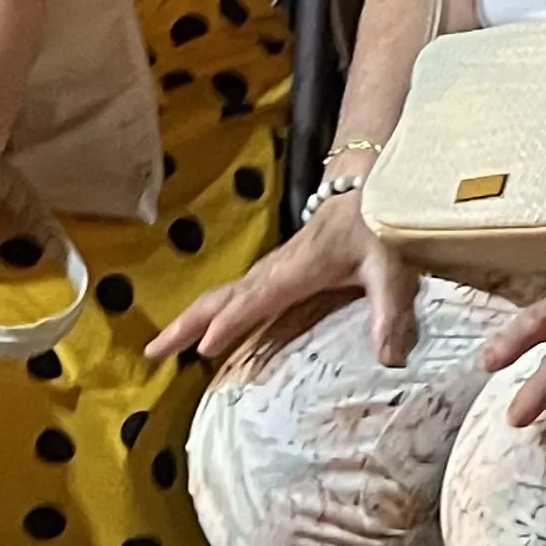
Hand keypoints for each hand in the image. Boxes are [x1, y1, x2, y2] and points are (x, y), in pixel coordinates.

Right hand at [139, 190, 397, 370]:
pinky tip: (205, 336)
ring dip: (191, 319)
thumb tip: (388, 361)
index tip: (204, 348)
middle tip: (152, 351)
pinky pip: (237, 296)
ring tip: (160, 348)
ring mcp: (274, 270)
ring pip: (223, 295)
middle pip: (222, 296)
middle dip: (186, 323)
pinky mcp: (278, 273)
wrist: (372, 185)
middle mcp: (276, 270)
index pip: (256, 298)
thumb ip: (390, 311)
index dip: (231, 322)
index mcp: (297, 269)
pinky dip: (212, 314)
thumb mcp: (392, 267)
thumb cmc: (380, 226)